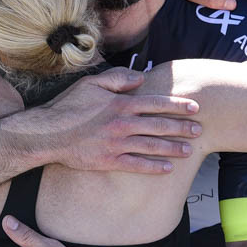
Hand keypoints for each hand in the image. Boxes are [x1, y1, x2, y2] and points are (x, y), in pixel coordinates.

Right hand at [23, 67, 201, 172]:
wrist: (48, 134)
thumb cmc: (68, 106)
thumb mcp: (91, 83)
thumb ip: (118, 78)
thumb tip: (141, 77)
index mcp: (121, 103)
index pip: (157, 103)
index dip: (178, 105)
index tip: (195, 108)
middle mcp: (123, 124)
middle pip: (160, 126)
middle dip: (182, 128)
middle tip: (199, 130)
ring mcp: (118, 144)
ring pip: (153, 146)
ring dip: (173, 148)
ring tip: (188, 150)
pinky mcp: (109, 161)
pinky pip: (137, 165)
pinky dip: (154, 167)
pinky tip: (167, 169)